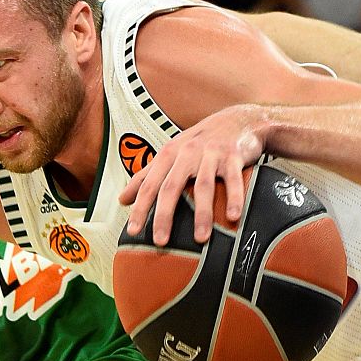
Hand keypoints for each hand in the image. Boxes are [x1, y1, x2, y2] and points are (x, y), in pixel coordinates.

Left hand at [119, 104, 266, 244]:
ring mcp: (211, 154)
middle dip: (164, 215)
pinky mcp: (234, 156)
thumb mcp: (170, 153)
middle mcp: (187, 153)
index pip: (149, 185)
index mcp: (169, 154)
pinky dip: (235, 198)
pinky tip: (233, 217)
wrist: (237, 119)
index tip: (133, 231)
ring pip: (203, 186)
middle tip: (160, 241)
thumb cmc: (199, 142)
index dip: (140, 208)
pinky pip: (233, 180)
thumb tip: (122, 200)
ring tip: (200, 239)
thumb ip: (146, 176)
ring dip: (202, 214)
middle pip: (171, 187)